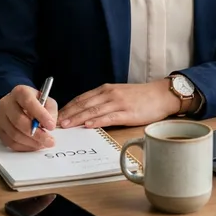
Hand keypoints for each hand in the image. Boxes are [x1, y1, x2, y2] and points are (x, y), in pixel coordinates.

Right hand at [0, 84, 57, 151]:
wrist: (18, 105)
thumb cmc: (34, 103)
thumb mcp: (46, 101)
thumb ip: (50, 110)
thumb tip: (50, 124)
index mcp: (20, 92)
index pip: (28, 102)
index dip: (41, 115)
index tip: (51, 126)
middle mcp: (7, 103)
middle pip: (19, 120)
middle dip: (37, 133)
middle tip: (49, 140)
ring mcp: (1, 117)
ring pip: (14, 134)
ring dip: (31, 142)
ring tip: (43, 143)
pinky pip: (10, 142)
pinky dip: (24, 147)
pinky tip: (34, 145)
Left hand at [58, 80, 180, 128]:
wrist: (161, 95)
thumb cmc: (140, 97)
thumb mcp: (119, 94)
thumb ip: (103, 101)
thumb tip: (86, 114)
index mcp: (105, 89)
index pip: (81, 98)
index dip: (67, 107)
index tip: (55, 115)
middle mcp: (109, 94)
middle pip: (84, 104)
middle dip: (68, 114)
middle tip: (54, 123)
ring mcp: (118, 103)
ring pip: (93, 110)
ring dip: (78, 118)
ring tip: (66, 125)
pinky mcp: (128, 112)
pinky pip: (109, 116)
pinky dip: (97, 121)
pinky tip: (88, 125)